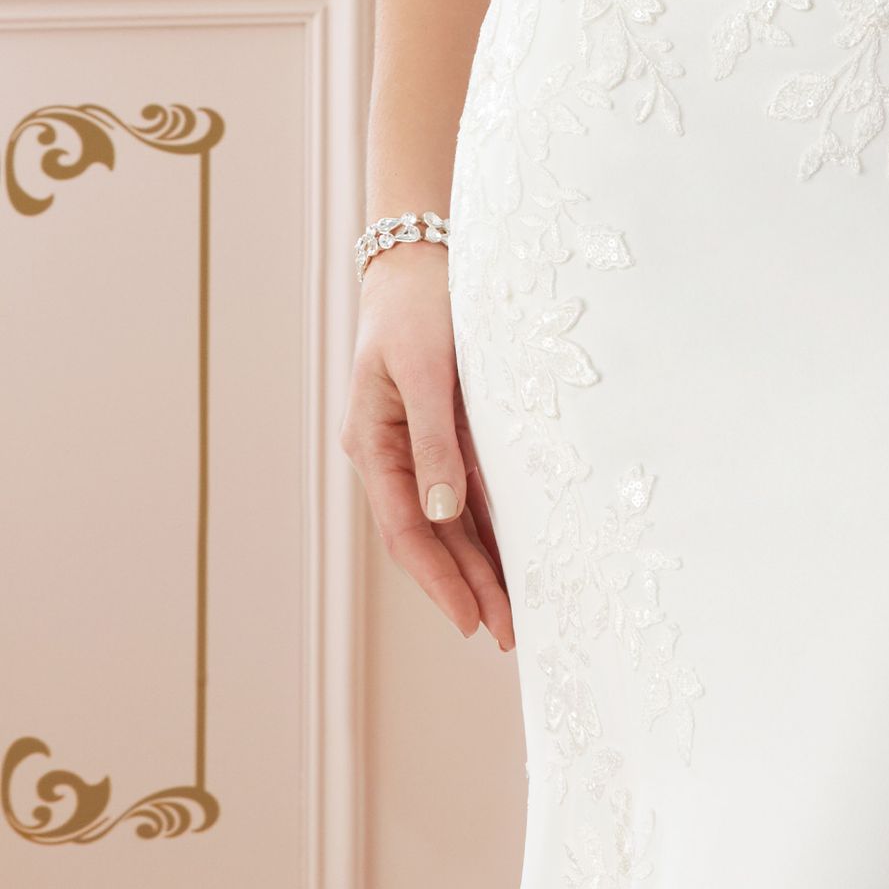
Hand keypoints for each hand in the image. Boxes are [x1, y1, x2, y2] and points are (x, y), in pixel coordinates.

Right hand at [338, 243, 514, 649]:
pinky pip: (468, 491)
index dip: (437, 579)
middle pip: (430, 537)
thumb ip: (435, 441)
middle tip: (507, 633)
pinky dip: (489, 525)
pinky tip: (514, 555)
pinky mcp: (448, 430)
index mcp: (373, 444)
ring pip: (451, 521)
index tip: (469, 619)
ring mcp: (421, 446)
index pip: (405, 530)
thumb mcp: (428, 369)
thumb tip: (441, 514)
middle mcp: (394, 455)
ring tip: (512, 612)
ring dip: (480, 565)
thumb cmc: (420, 306)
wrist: (422, 256)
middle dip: (466, 586)